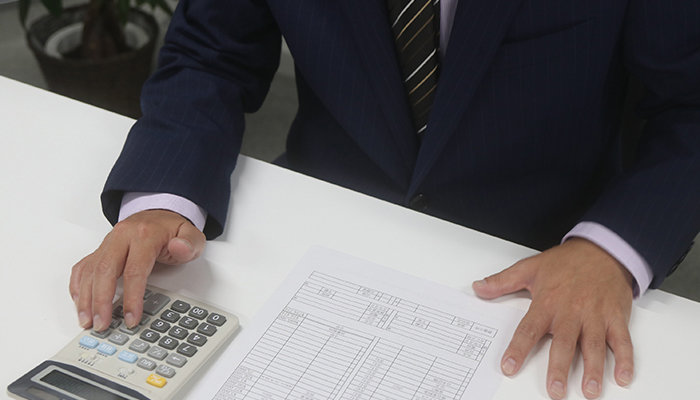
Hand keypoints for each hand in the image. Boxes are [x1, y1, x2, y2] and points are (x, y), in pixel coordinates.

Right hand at [70, 209, 205, 330]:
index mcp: (144, 235)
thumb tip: (180, 248)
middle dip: (101, 301)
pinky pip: (83, 266)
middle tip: (101, 324)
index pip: (134, 271)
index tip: (131, 318)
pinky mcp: (101, 248)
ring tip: (88, 320)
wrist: (159, 212)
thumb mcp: (191, 234)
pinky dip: (78, 285)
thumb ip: (190, 243)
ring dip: (86, 298)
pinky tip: (80, 301)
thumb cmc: (172, 229)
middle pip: (105, 271)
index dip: (131, 298)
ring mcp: (108, 242)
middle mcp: (122, 236)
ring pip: (91, 271)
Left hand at [473, 238, 634, 398]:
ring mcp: (596, 315)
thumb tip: (479, 287)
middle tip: (555, 390)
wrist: (603, 249)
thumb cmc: (567, 262)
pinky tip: (622, 377)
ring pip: (594, 345)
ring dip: (593, 369)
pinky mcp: (616, 317)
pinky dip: (625, 359)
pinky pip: (622, 340)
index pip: (529, 328)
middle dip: (559, 368)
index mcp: (548, 302)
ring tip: (589, 390)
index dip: (518, 349)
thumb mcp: (529, 267)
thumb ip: (502, 281)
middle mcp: (572, 311)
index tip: (509, 366)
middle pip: (564, 343)